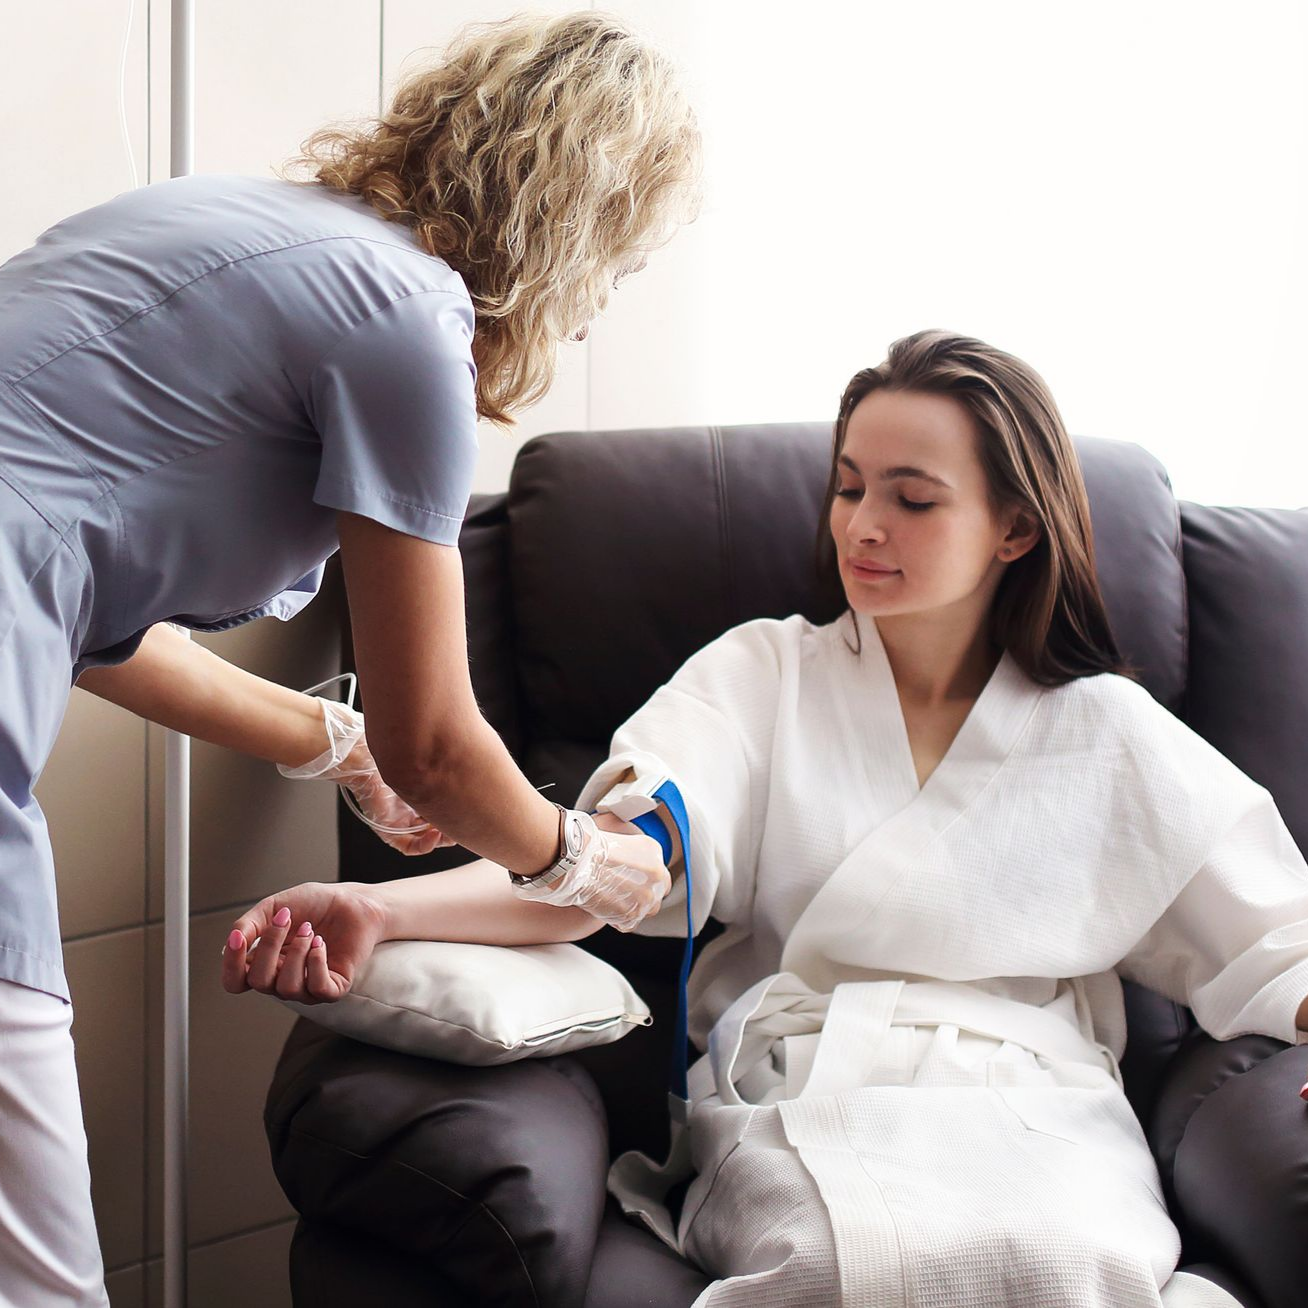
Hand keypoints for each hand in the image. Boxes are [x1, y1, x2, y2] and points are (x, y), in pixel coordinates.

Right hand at [221, 881, 388, 1003]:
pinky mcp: (333, 988)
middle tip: (287, 919)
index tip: (238, 937)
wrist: (350, 901)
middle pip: (260, 982)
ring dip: (298, 952)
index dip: (231, 965)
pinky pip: (318, 989)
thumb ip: (248, 924)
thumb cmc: (313, 905)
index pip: (235, 982)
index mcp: (263, 963)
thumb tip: (231, 941)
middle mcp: (281, 980)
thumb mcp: (273, 907)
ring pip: (288, 988)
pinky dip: (317, 962)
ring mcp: (307, 988)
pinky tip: (320, 943)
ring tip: (310, 931)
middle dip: (271, 946)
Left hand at [279, 699, 456, 855]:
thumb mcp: (422, 753)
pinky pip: (407, 846)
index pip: (443, 806)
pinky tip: (433, 835)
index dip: (456, 809)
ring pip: (425, 839)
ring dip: (440, 838)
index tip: (468, 805)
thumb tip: (469, 750)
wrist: (360, 755)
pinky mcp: (386, 828)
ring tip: (449, 829)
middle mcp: (409, 806)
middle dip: (453, 826)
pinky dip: (423, 846)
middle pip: (437, 824)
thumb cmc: (387, 748)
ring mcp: (398, 819)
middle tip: (463, 821)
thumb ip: (441, 756)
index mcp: (419, 790)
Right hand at [510, 817, 670, 931]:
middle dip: (643, 892)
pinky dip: (618, 918)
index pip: (659, 871)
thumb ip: (630, 845)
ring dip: (633, 906)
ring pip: (647, 909)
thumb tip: (626, 851)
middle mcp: (657, 875)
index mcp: (654, 851)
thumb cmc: (589, 844)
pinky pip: (629, 922)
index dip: (646, 877)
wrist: (575, 860)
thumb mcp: (616, 829)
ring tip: (613, 899)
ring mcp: (646, 897)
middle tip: (623, 890)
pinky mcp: (631, 915)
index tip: (633, 879)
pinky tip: (606, 906)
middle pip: (657, 892)